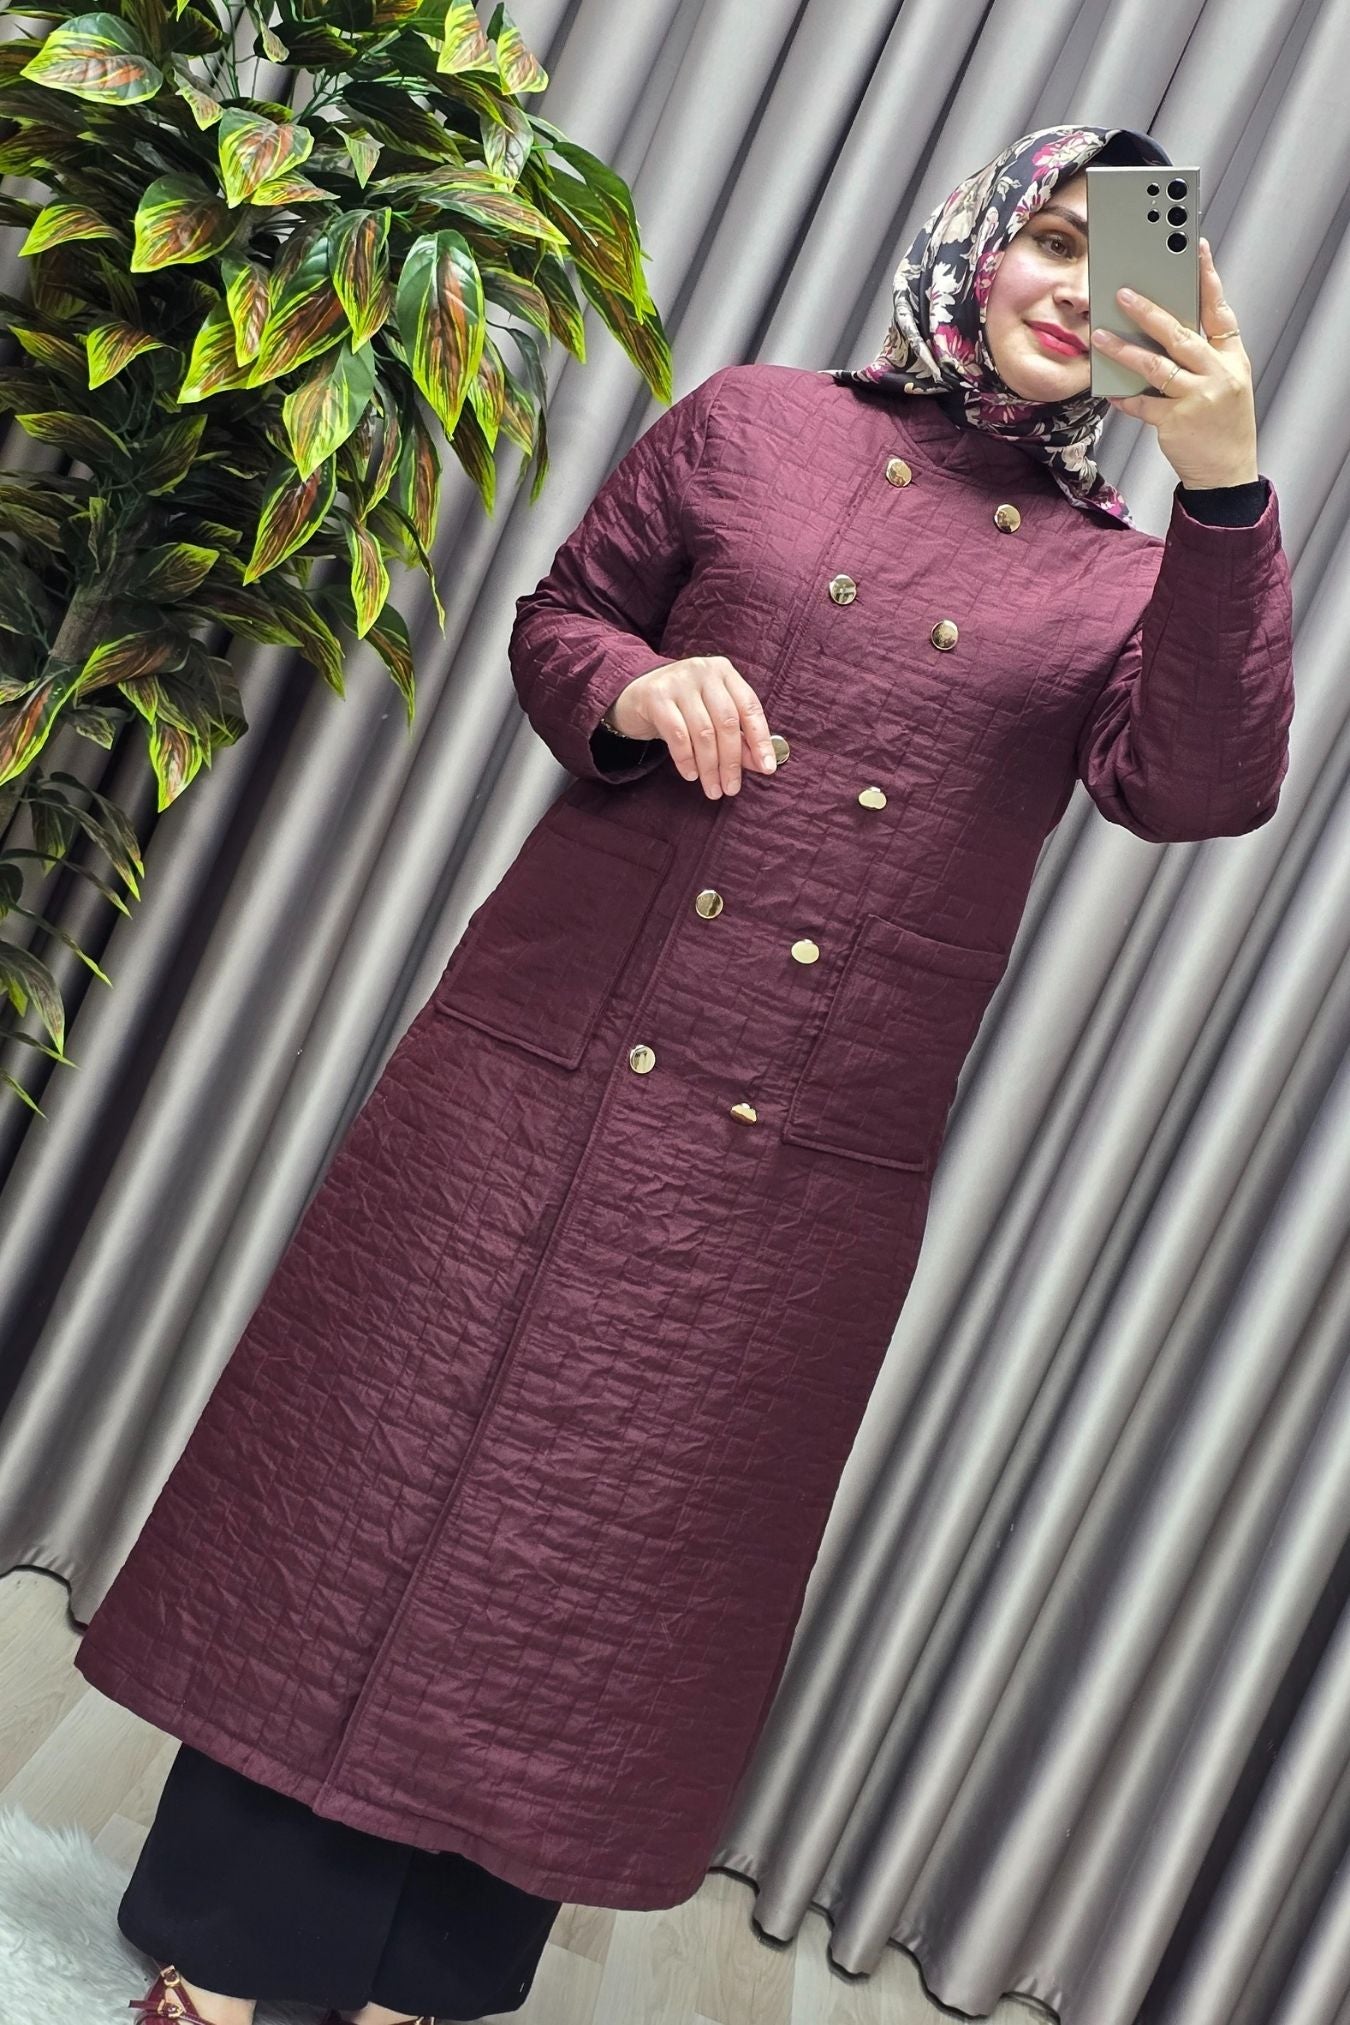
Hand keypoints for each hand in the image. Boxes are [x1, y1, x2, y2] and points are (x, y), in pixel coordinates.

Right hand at [605, 656, 777, 798]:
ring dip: (710, 766)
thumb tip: (761, 764)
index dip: (761, 740)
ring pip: (703, 731)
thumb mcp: (711, 717)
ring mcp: (679, 681)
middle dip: (731, 761)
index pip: (750, 707)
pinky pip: (677, 734)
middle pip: (726, 722)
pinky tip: (691, 774)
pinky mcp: (656, 696)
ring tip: (713, 788)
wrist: (633, 695)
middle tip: (731, 788)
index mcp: (724, 672)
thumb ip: (737, 738)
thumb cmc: (681, 709)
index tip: (767, 768)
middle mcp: (703, 670)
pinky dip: (686, 759)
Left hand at [1090, 238, 1258, 488]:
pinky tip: (1108, 389)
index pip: (1219, 311)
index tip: (1195, 249)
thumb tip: (1161, 327)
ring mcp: (1198, 398)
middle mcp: (1218, 374)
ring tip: (1100, 335)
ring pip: (1155, 366)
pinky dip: (1124, 396)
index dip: (1208, 278)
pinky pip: (1142, 403)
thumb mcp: (1225, 382)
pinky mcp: (1177, 421)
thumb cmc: (1222, 423)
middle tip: (1123, 293)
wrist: (1227, 473)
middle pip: (1180, 335)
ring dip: (1124, 350)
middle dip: (1149, 312)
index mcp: (1232, 359)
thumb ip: (1201, 356)